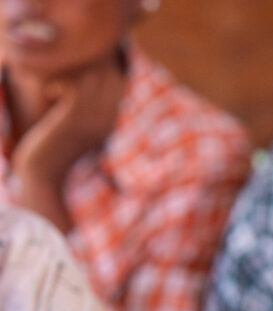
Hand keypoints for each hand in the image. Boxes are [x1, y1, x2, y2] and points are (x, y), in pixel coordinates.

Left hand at [9, 59, 124, 226]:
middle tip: (65, 67)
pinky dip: (59, 82)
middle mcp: (106, 120)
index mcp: (110, 121)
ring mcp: (91, 120)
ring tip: (56, 81)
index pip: (118, 79)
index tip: (79, 66)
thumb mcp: (76, 127)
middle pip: (107, 72)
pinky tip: (49, 93)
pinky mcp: (73, 120)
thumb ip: (85, 107)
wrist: (44, 176)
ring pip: (91, 75)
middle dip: (88, 61)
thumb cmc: (54, 150)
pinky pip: (73, 85)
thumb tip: (83, 81)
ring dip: (71, 69)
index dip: (101, 65)